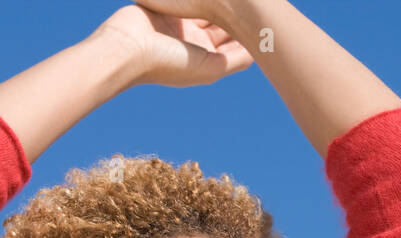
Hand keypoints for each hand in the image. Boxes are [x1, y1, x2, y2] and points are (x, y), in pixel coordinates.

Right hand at [92, 4, 252, 87]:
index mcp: (209, 60)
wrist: (126, 49)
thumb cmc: (167, 63)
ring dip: (225, 1)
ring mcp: (183, 24)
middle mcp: (198, 43)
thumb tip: (259, 53)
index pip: (238, 44)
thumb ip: (235, 60)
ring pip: (212, 7)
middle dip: (243, 13)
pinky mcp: (171, 7)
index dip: (256, 33)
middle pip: (227, 24)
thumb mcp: (209, 68)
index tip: (273, 21)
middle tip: (263, 2)